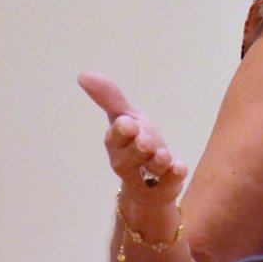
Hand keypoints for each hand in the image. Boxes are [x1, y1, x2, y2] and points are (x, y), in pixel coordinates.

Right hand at [78, 72, 187, 201]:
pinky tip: (179, 167)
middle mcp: (128, 162)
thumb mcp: (125, 116)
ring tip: (163, 155)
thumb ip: (109, 97)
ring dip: (159, 160)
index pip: (116, 136)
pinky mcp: (166, 186)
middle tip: (146, 142)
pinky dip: (176, 173)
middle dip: (140, 146)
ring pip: (153, 168)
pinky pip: (172, 180)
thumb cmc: (135, 142)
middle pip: (132, 155)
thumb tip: (83, 75)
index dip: (123, 130)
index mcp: (116, 143)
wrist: (151, 183)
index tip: (128, 123)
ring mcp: (147, 176)